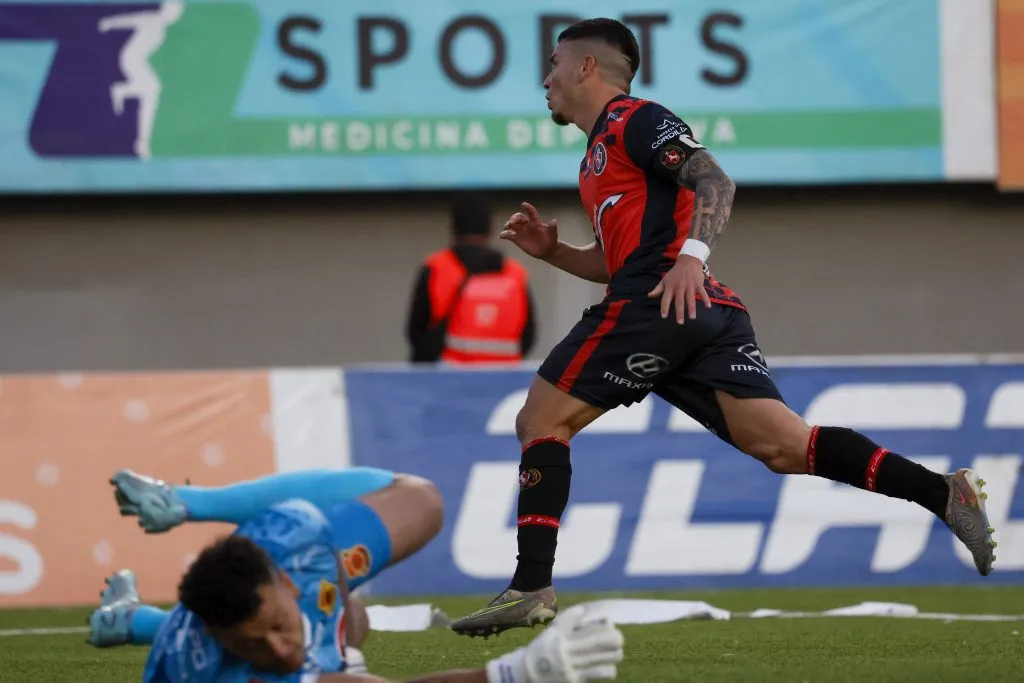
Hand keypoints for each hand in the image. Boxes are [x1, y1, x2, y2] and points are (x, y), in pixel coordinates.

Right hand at [487, 605, 624, 682]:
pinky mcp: (576, 681)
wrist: (528, 673)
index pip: (590, 627)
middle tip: (618, 640)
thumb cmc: (542, 648)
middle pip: (603, 642)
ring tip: (615, 653)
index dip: (605, 626)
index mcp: (564, 637)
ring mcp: (573, 668)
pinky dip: (608, 670)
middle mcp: (569, 652)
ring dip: (614, 655)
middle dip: (615, 639)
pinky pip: (600, 674)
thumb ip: (568, 620)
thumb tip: (583, 609)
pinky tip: (607, 667)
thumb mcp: (551, 631)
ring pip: (605, 660)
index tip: (610, 624)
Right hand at [499, 202, 558, 259]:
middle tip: (512, 222)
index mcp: (536, 222)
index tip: (524, 204)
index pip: (531, 212)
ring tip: (507, 227)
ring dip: (508, 225)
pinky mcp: (516, 239)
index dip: (528, 208)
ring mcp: (521, 231)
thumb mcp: (553, 235)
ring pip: (511, 225)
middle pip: (518, 217)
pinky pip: (508, 235)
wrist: (546, 251)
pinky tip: (501, 236)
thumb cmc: (550, 241)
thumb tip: (554, 221)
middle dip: (514, 218)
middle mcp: (527, 225)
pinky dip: (504, 234)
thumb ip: (552, 228)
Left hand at [647, 255, 710, 323]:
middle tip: (680, 322)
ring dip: (692, 308)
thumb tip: (649, 296)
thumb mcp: (665, 280)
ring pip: (690, 298)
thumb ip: (658, 289)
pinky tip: (708, 307)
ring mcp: (689, 285)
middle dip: (679, 312)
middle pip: (679, 301)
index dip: (664, 307)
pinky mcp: (698, 284)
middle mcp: (679, 287)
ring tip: (692, 318)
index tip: (664, 316)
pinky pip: (702, 292)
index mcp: (670, 287)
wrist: (688, 261)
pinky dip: (705, 299)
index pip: (666, 299)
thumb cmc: (675, 273)